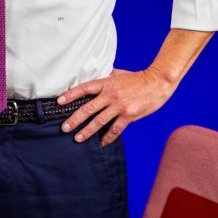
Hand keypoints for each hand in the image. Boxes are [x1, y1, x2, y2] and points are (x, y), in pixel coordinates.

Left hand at [58, 67, 178, 145]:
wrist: (158, 82)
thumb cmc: (137, 78)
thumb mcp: (119, 74)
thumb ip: (106, 77)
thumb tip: (93, 76)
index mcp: (107, 83)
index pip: (84, 88)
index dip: (70, 95)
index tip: (59, 101)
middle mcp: (111, 95)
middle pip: (88, 108)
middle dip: (75, 119)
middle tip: (64, 128)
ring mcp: (120, 106)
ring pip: (100, 121)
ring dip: (87, 131)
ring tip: (78, 138)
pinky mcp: (129, 115)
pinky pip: (115, 129)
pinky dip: (107, 138)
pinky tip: (100, 143)